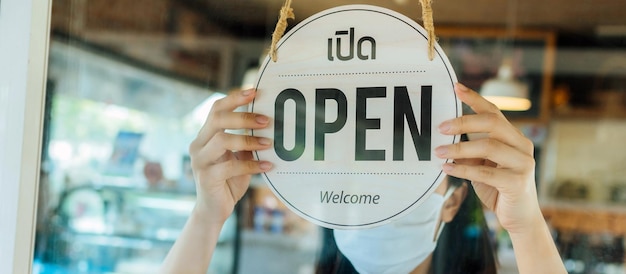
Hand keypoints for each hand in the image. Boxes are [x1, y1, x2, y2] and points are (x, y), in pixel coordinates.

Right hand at [189, 88, 272, 223]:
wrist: (214, 211)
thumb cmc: (229, 182)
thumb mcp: (240, 158)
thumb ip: (247, 142)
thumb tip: (269, 124)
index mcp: (205, 136)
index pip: (216, 109)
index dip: (234, 98)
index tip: (254, 92)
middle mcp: (198, 145)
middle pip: (218, 119)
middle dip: (243, 117)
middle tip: (266, 120)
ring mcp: (200, 161)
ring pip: (222, 140)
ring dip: (249, 140)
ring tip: (269, 144)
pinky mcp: (206, 178)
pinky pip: (230, 166)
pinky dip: (251, 165)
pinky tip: (267, 166)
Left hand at [435, 83, 539, 234]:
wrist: (519, 217)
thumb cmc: (498, 187)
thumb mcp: (481, 166)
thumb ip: (469, 151)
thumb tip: (443, 138)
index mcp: (513, 137)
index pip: (494, 112)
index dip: (475, 99)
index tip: (456, 88)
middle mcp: (521, 145)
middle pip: (493, 123)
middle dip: (464, 122)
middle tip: (440, 127)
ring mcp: (523, 163)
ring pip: (489, 147)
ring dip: (459, 148)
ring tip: (438, 152)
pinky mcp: (517, 182)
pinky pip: (486, 173)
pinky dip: (463, 169)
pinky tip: (447, 168)